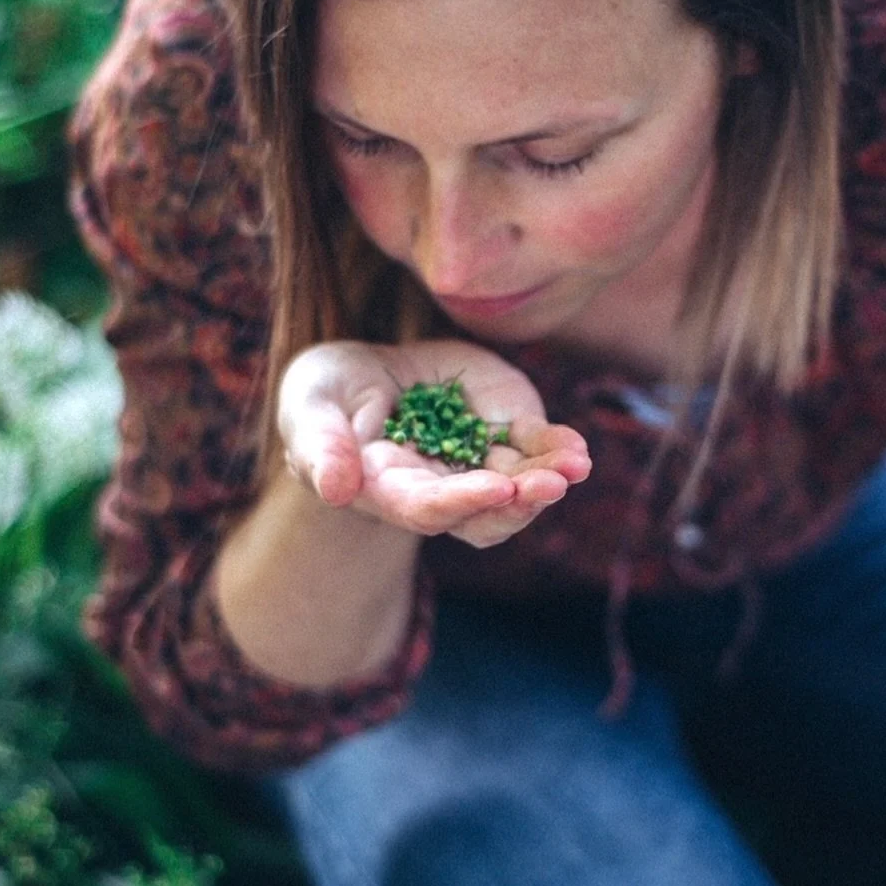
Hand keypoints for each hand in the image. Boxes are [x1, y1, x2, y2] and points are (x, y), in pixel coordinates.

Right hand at [277, 338, 590, 548]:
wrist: (368, 372)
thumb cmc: (328, 391)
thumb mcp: (310, 404)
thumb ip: (319, 445)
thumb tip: (335, 490)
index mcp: (388, 490)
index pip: (426, 509)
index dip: (462, 502)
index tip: (497, 488)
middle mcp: (438, 491)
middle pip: (482, 514)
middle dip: (518, 502)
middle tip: (549, 485)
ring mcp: (476, 467)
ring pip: (518, 494)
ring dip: (548, 482)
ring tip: (574, 466)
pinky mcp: (503, 438)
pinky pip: (536, 453)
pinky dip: (559, 452)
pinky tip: (575, 450)